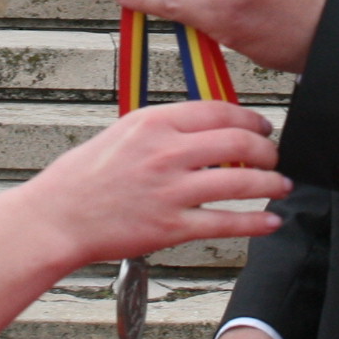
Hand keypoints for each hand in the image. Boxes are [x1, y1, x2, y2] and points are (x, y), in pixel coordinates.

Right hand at [18, 99, 287, 271]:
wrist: (56, 218)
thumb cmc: (81, 178)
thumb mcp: (120, 134)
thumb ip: (161, 129)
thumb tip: (201, 130)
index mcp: (153, 123)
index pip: (218, 111)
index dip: (250, 117)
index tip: (262, 125)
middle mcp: (166, 152)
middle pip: (238, 141)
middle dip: (268, 149)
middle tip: (276, 155)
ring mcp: (171, 190)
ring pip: (241, 181)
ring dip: (271, 183)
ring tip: (281, 185)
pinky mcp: (171, 227)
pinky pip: (226, 222)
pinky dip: (255, 222)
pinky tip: (270, 221)